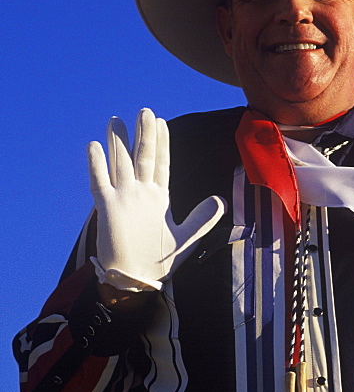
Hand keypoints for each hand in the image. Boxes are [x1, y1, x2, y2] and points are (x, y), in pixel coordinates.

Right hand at [88, 108, 225, 290]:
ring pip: (120, 164)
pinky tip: (95, 147)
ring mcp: (123, 199)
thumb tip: (220, 200)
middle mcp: (140, 194)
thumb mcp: (188, 236)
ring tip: (116, 120)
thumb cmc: (160, 260)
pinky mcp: (108, 209)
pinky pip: (100, 183)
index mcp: (159, 198)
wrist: (137, 280)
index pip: (162, 163)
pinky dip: (97, 165)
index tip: (162, 123)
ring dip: (118, 142)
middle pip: (143, 157)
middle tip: (145, 111)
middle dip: (144, 134)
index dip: (162, 143)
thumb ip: (203, 217)